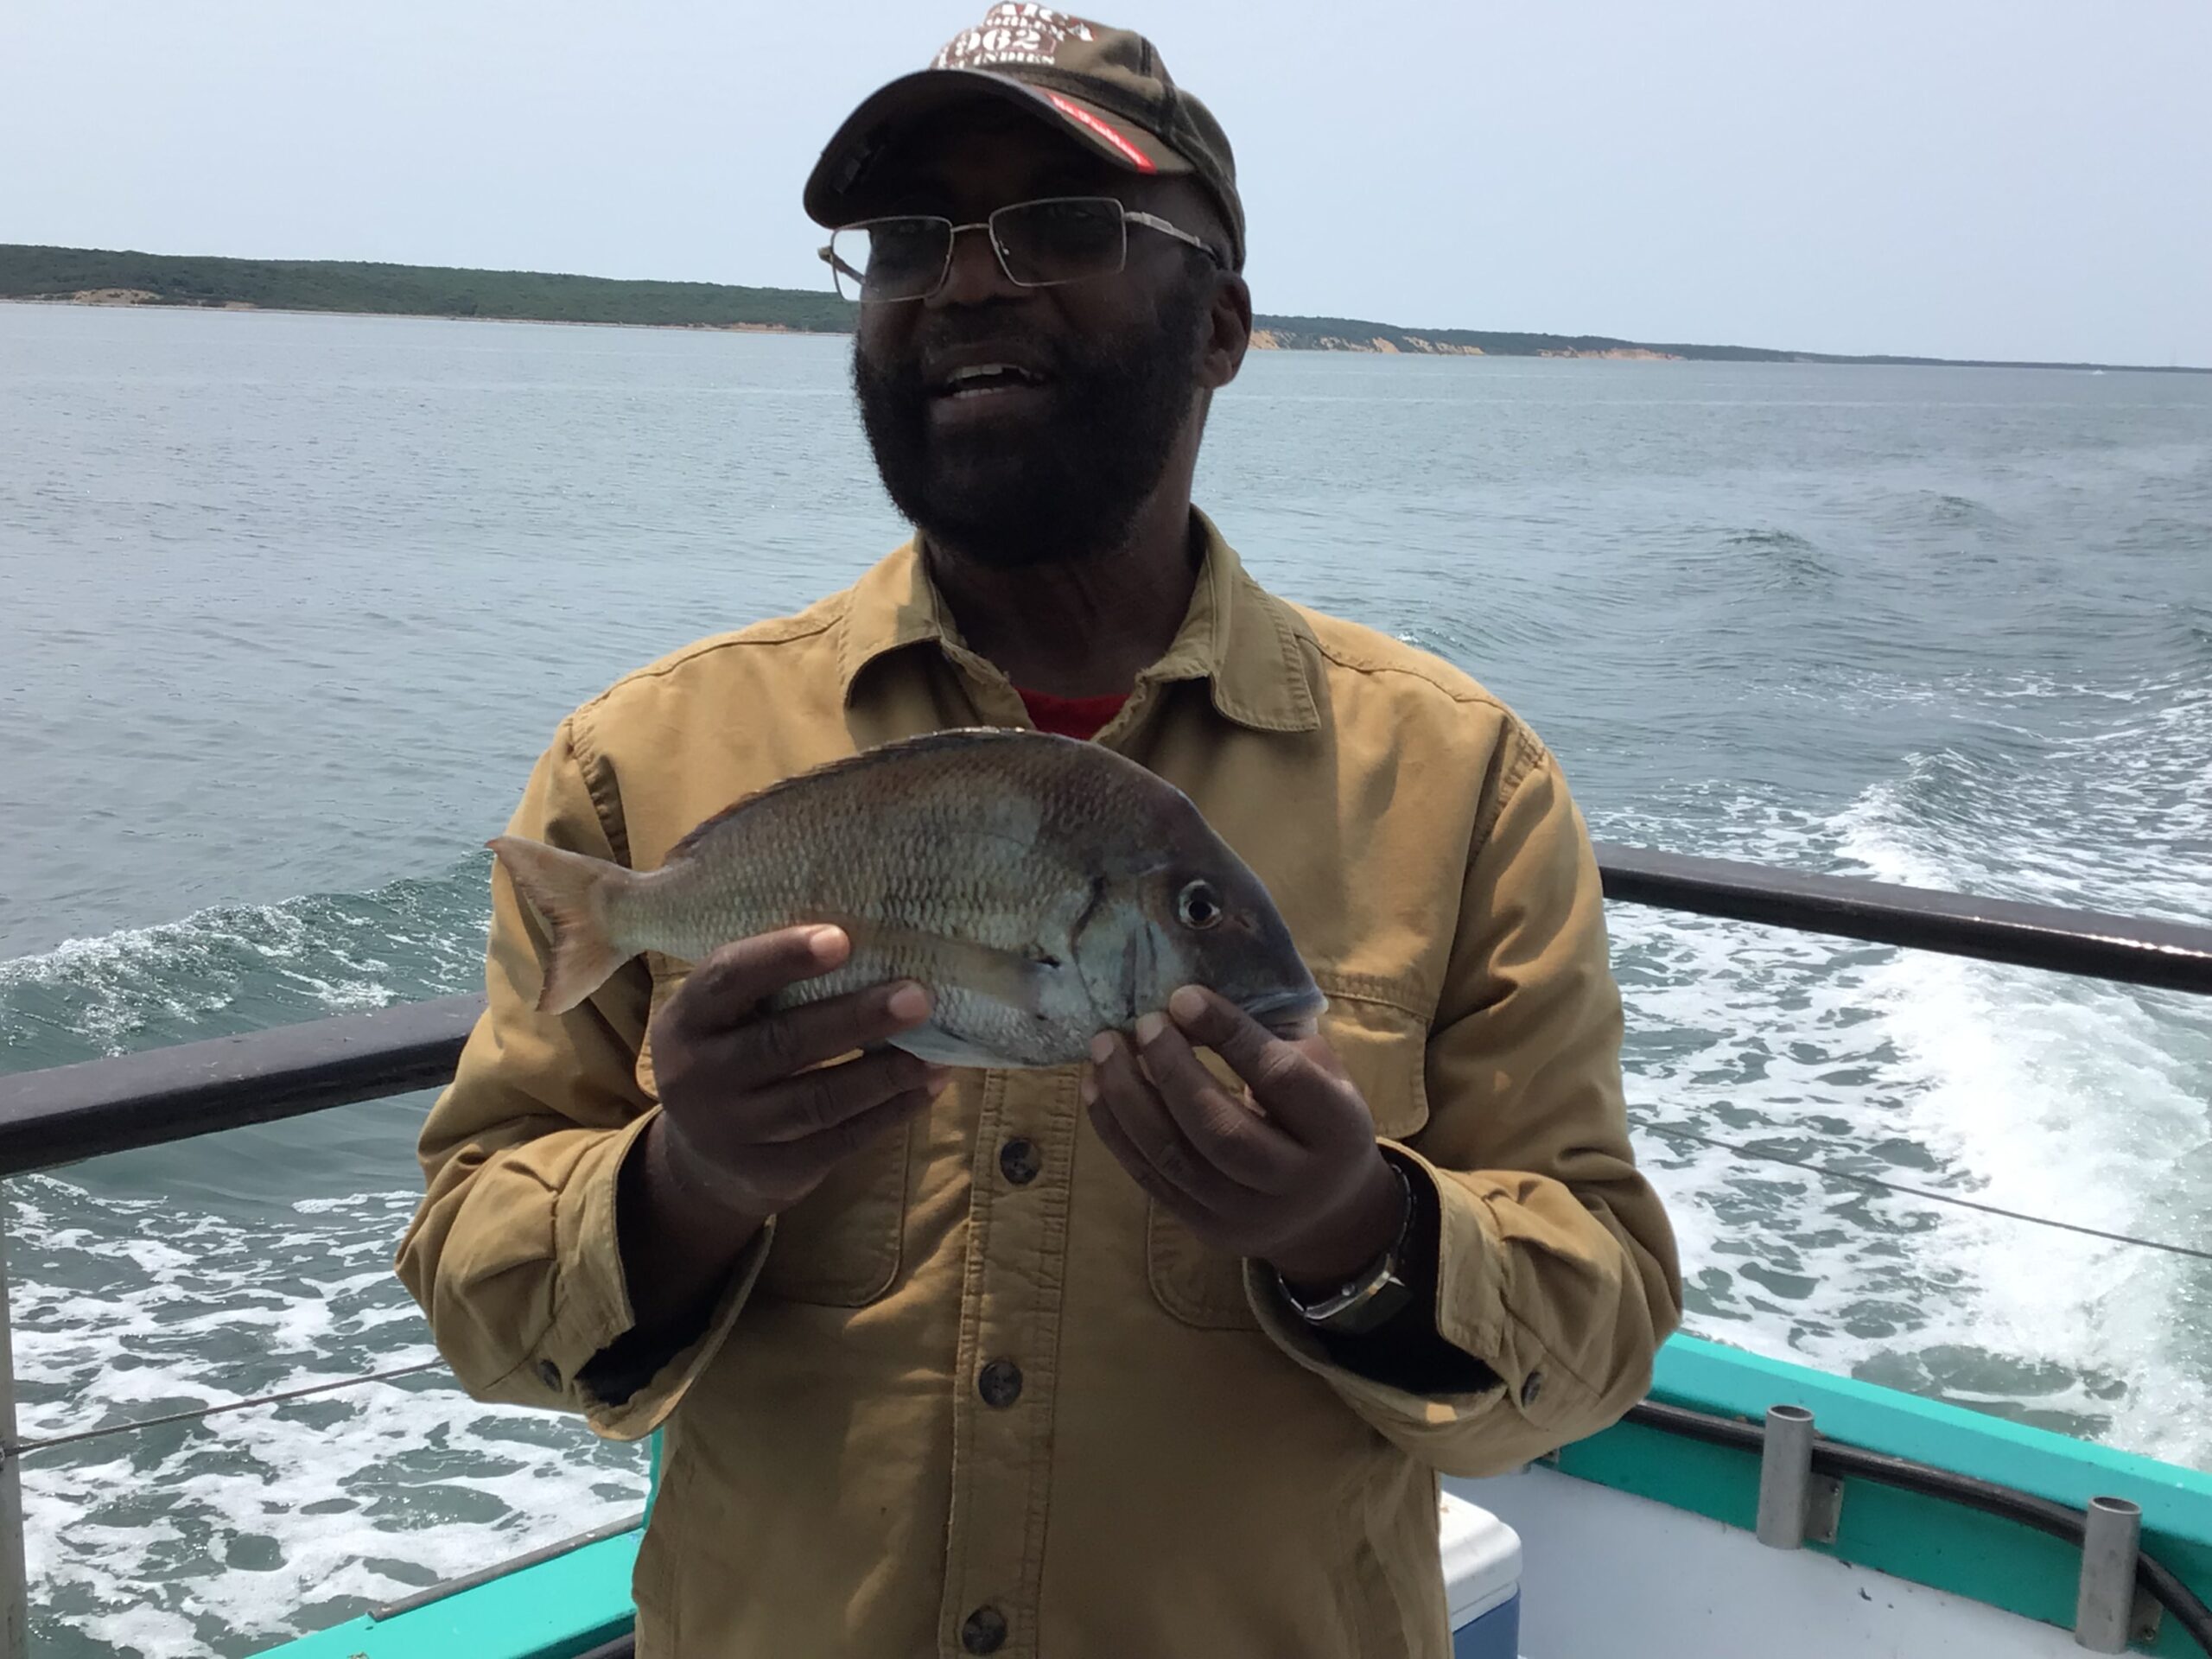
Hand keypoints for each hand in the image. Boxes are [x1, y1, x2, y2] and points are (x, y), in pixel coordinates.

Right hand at [649, 924, 949, 1221]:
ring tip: (935, 1050)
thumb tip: (870, 937)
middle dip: (855, 1018)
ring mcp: (733, 1131)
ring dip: (884, 1073)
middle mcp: (698, 1076)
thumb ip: (771, 982)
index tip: (842, 939)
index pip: (728, 978)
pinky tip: (927, 1086)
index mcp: (686, 1019)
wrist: (700, 1157)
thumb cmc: (730, 1052)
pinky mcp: (772, 1172)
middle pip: (783, 1043)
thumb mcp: (723, 1016)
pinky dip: (890, 1112)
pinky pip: (840, 1140)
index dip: (782, 956)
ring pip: (818, 1100)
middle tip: (916, 997)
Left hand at [1085, 986, 1405, 1289]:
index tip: (1183, 996)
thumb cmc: (1318, 1118)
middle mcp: (1294, 1182)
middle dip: (1172, 1070)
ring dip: (1128, 1097)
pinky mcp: (1205, 1227)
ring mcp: (1245, 1214)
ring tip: (1104, 1047)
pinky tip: (1096, 1087)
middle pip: (1220, 1129)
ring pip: (1174, 1158)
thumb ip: (1275, 1037)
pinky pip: (1150, 1177)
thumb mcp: (1323, 1073)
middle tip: (1144, 1022)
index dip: (1228, 1034)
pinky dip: (1115, 1129)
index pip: (1279, 1077)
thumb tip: (1198, 997)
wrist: (1326, 1212)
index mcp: (1338, 1129)